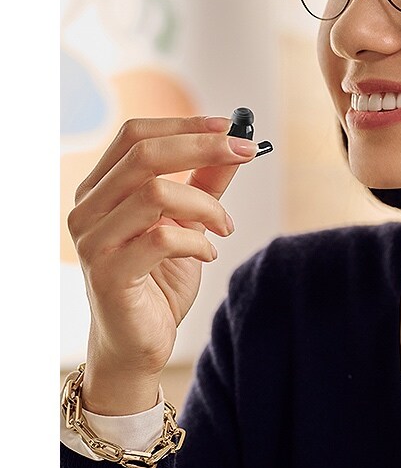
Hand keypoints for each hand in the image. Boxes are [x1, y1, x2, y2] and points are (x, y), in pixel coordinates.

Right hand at [67, 116, 258, 413]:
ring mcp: (94, 240)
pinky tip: (208, 254)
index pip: (135, 135)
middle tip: (246, 153)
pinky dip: (198, 241)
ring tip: (224, 227)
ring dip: (206, 205)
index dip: (185, 125)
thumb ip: (205, 184)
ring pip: (156, 192)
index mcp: (101, 189)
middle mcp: (88, 209)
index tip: (231, 128)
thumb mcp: (188, 223)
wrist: (139, 342)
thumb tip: (236, 145)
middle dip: (204, 148)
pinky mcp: (109, 273)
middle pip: (145, 154)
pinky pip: (163, 238)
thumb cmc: (159, 280)